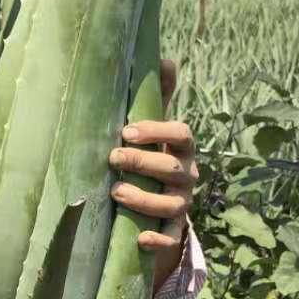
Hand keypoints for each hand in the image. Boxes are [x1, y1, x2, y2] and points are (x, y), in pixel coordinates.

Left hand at [107, 59, 197, 291]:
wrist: (159, 197)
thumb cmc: (152, 152)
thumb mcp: (154, 126)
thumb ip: (157, 97)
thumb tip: (165, 58)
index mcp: (182, 147)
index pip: (181, 134)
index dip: (156, 131)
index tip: (126, 131)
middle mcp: (186, 174)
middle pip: (173, 169)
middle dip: (143, 163)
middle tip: (112, 158)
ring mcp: (181, 203)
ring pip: (172, 204)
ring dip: (145, 199)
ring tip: (116, 192)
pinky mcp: (172, 230)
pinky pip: (172, 239)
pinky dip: (159, 241)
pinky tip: (140, 239)